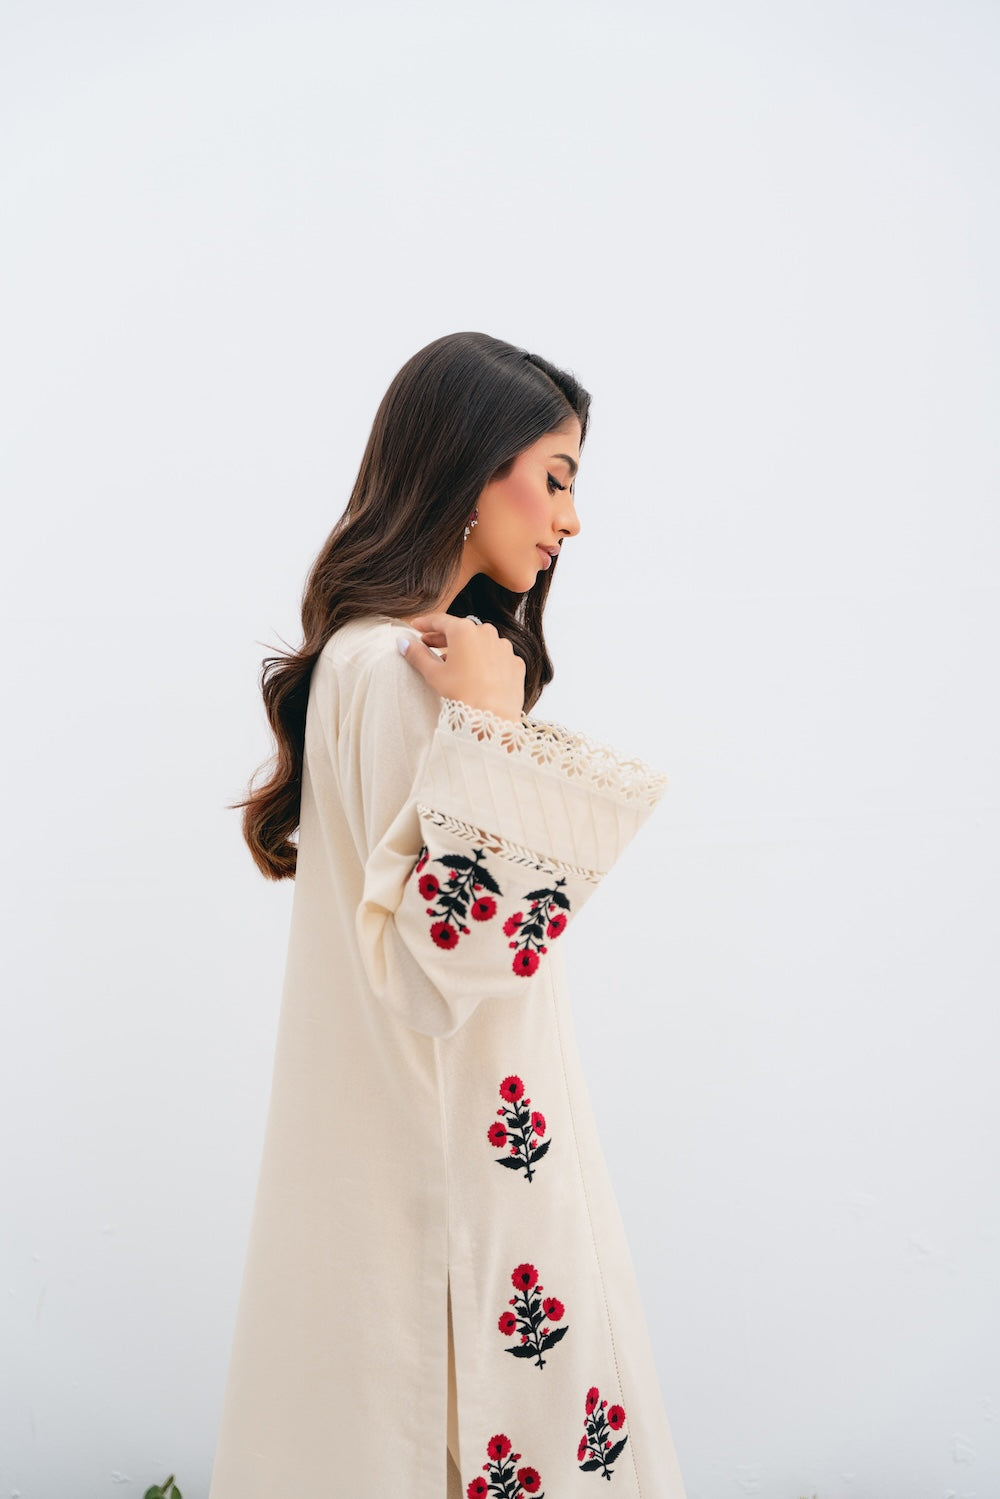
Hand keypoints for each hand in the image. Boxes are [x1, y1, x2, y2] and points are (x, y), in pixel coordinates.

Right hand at [397, 612, 524, 722]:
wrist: (493, 717)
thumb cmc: (463, 694)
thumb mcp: (434, 674)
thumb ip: (417, 654)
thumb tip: (403, 642)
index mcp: (464, 631)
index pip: (440, 621)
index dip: (425, 623)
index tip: (416, 627)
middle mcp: (487, 633)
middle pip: (460, 631)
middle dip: (443, 637)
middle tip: (428, 643)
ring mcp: (504, 647)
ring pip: (480, 643)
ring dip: (466, 649)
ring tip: (452, 663)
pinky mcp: (514, 663)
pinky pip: (495, 657)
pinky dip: (485, 661)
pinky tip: (476, 674)